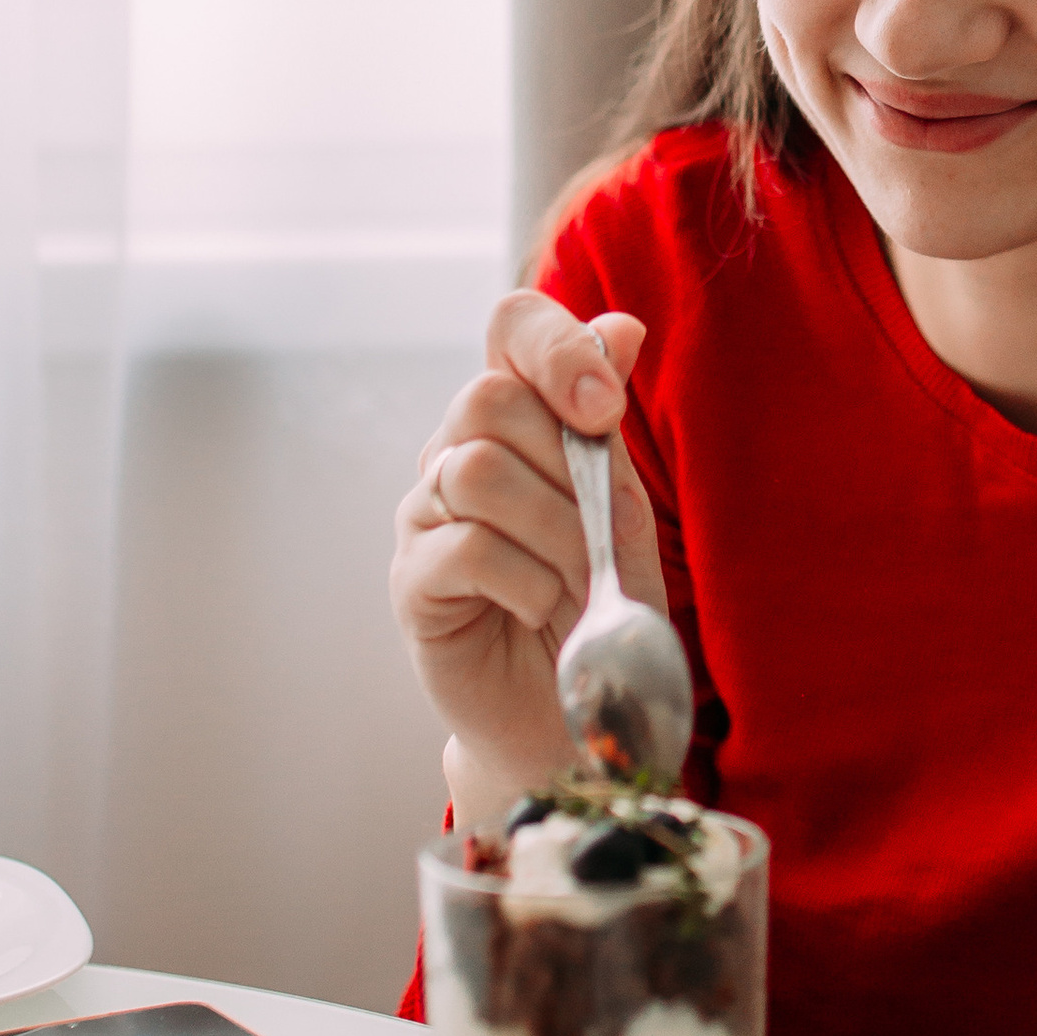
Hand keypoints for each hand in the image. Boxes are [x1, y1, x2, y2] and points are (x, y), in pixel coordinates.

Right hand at [391, 293, 670, 831]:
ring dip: (555, 533)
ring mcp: (424, 515)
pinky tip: (542, 611)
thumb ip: (607, 421)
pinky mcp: (412, 582)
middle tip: (599, 541)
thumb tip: (623, 325)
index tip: (605, 407)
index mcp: (514, 418)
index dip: (557, 347)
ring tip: (577, 584)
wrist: (579, 710)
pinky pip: (467, 547)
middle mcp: (455, 451)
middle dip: (568, 471)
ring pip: (478, 470)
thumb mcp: (623, 506)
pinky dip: (527, 582)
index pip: (511, 325)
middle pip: (490, 397)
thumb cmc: (599, 601)